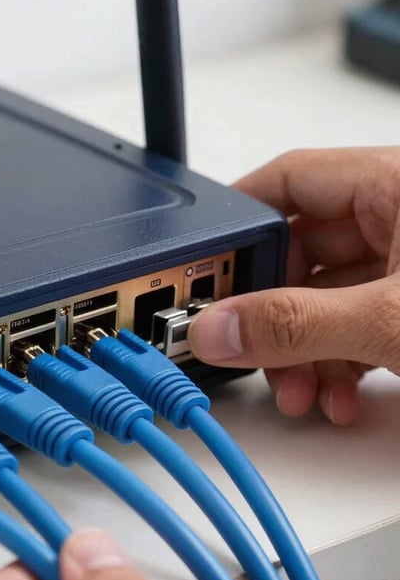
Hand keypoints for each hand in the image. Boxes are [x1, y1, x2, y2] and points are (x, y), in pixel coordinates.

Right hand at [188, 147, 399, 424]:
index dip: (236, 223)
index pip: (289, 182)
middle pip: (299, 254)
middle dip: (270, 315)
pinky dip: (338, 364)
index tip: (199, 268)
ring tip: (300, 391)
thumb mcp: (394, 319)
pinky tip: (337, 397)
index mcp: (397, 186)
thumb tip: (218, 330)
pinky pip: (356, 326)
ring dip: (301, 353)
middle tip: (245, 348)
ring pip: (324, 300)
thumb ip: (299, 324)